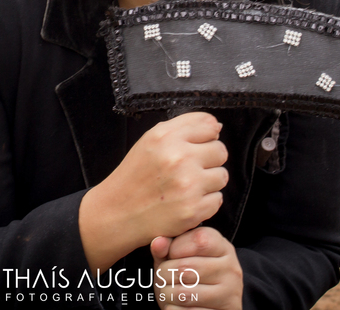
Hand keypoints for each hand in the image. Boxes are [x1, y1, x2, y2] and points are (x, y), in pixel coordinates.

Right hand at [79, 112, 227, 270]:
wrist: (117, 213)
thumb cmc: (135, 176)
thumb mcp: (150, 141)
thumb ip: (183, 128)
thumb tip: (217, 126)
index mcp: (166, 136)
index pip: (210, 125)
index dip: (205, 137)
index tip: (196, 146)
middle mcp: (178, 157)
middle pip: (220, 150)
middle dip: (209, 160)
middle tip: (190, 170)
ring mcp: (187, 184)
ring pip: (222, 176)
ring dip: (209, 182)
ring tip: (186, 187)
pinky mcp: (193, 210)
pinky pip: (218, 199)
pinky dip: (205, 203)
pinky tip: (186, 202)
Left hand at [151, 227, 242, 309]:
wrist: (208, 305)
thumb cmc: (190, 276)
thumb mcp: (178, 257)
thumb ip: (167, 248)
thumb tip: (158, 242)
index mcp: (222, 247)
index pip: (199, 240)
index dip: (176, 247)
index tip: (171, 254)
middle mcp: (230, 268)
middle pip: (185, 268)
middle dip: (164, 274)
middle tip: (163, 277)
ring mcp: (229, 293)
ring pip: (184, 294)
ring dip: (167, 294)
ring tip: (169, 291)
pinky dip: (174, 309)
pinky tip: (179, 305)